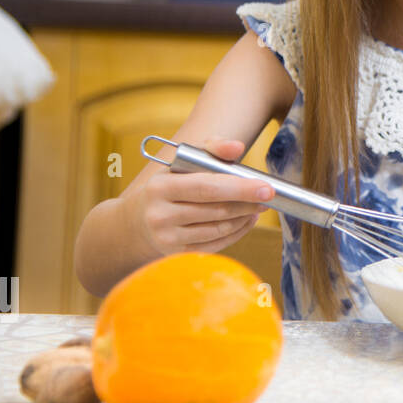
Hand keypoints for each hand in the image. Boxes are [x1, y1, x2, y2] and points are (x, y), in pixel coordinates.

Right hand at [129, 138, 274, 255]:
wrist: (134, 223)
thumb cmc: (167, 186)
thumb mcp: (180, 163)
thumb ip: (211, 148)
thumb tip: (237, 147)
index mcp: (160, 188)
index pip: (207, 187)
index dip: (240, 188)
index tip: (267, 188)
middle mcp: (160, 215)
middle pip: (217, 210)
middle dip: (248, 203)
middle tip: (268, 196)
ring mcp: (168, 239)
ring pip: (219, 229)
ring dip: (245, 218)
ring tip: (258, 207)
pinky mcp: (176, 255)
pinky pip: (216, 244)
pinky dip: (237, 232)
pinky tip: (246, 221)